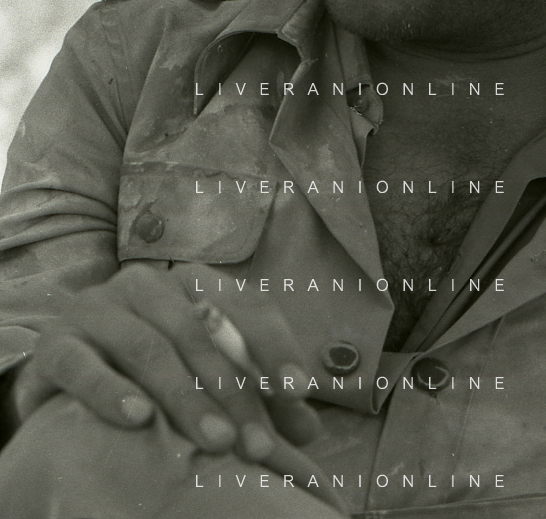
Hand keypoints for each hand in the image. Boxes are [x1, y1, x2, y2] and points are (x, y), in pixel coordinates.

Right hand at [13, 264, 341, 506]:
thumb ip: (257, 398)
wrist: (64, 374)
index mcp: (192, 283)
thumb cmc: (150, 373)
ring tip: (217, 441)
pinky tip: (139, 419)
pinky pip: (82, 365)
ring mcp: (97, 309)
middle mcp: (146, 285)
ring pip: (150, 348)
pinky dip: (111, 391)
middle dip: (235, 391)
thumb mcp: (206, 378)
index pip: (245, 306)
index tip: (298, 391)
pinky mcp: (56, 344)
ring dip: (186, 397)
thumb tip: (307, 430)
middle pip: (201, 333)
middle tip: (257, 445)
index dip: (275, 347)